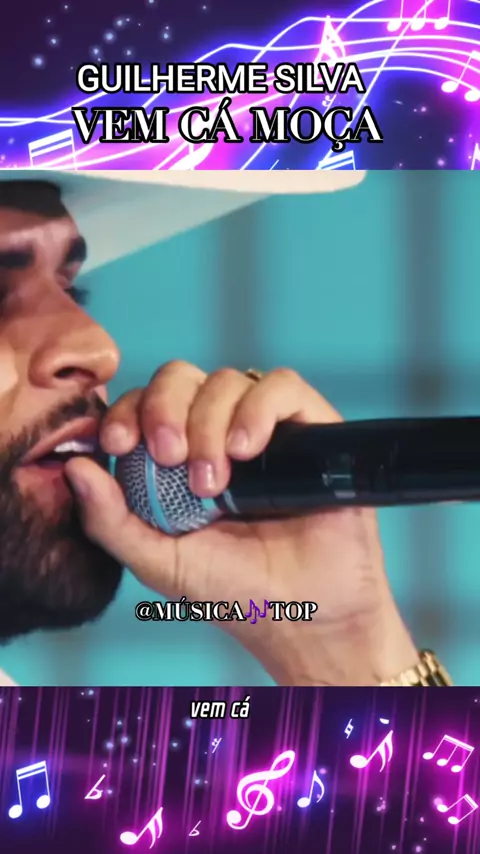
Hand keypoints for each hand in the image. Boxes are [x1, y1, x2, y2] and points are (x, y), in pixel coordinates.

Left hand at [65, 361, 417, 685]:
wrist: (306, 616)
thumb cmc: (234, 591)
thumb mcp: (158, 561)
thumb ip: (110, 521)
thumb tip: (75, 468)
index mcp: (180, 457)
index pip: (144, 403)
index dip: (126, 410)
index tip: (118, 441)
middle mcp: (220, 433)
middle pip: (182, 378)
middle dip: (166, 408)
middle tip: (169, 455)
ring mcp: (266, 428)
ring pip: (227, 380)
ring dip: (211, 423)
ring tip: (216, 482)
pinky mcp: (310, 427)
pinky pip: (281, 386)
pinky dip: (258, 409)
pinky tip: (247, 449)